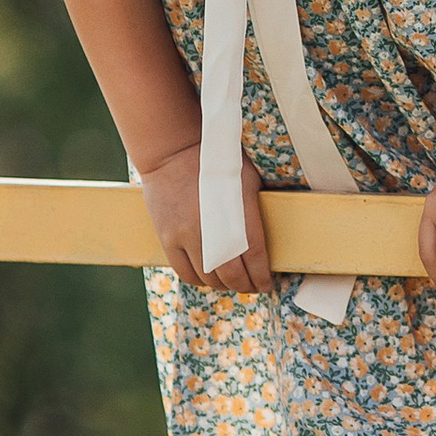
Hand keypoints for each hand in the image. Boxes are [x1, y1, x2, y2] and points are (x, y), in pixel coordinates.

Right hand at [138, 137, 273, 292]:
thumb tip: (264, 237)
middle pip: (233, 276)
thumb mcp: (247, 180)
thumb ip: (254, 212)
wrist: (172, 150)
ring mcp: (188, 237)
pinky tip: (207, 275)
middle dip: (245, 285)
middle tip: (251, 285)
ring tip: (230, 281)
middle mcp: (213, 231)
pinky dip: (199, 279)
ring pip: (209, 278)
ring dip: (222, 284)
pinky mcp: (168, 239)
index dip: (263, 278)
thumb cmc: (215, 161)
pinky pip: (185, 272)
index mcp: (238, 215)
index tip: (267, 284)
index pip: (256, 259)